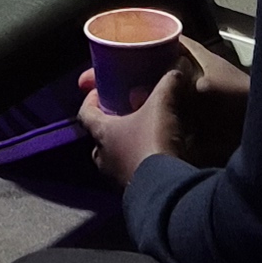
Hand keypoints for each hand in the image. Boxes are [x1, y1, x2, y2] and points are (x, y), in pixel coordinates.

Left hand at [80, 40, 253, 188]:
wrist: (166, 191)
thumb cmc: (153, 143)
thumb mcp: (162, 106)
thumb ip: (167, 84)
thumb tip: (176, 68)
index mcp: (102, 134)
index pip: (85, 114)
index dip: (90, 101)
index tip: (99, 92)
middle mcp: (103, 158)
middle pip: (98, 140)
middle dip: (109, 129)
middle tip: (124, 117)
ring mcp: (116, 179)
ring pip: (113, 160)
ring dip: (123, 150)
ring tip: (142, 139)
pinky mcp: (133, 194)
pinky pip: (130, 177)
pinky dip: (138, 168)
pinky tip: (155, 162)